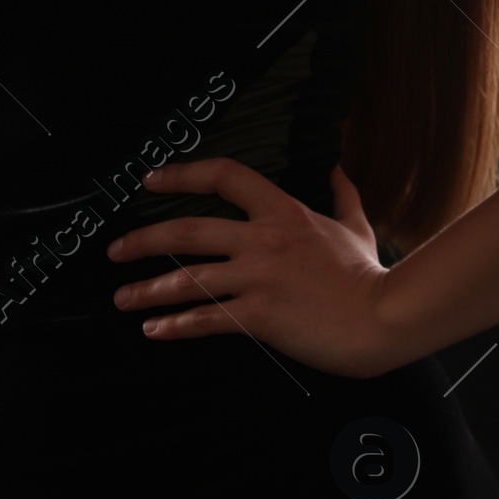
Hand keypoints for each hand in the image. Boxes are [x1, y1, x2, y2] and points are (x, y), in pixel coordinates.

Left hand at [106, 156, 405, 379]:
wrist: (383, 318)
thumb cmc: (369, 276)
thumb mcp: (355, 225)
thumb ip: (341, 194)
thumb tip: (336, 168)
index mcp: (282, 211)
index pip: (223, 176)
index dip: (182, 173)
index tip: (153, 179)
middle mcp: (263, 239)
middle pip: (188, 230)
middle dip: (143, 240)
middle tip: (115, 250)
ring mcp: (259, 277)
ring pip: (189, 279)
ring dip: (148, 289)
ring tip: (122, 297)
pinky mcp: (260, 316)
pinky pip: (208, 319)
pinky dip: (176, 325)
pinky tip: (154, 330)